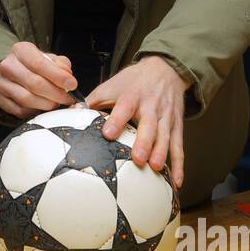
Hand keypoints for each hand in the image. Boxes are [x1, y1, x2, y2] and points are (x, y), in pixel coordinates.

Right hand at [0, 41, 76, 118]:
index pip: (39, 64)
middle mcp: (8, 66)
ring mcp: (2, 84)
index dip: (58, 76)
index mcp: (20, 50)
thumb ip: (60, 65)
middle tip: (67, 98)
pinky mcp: (1, 100)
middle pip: (34, 83)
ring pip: (27, 99)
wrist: (11, 72)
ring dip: (46, 104)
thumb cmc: (32, 65)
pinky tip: (43, 107)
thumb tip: (67, 77)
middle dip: (56, 94)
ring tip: (57, 103)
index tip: (72, 85)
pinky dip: (35, 111)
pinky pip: (20, 110)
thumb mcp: (48, 58)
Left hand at [85, 55, 187, 187]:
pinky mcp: (176, 126)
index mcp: (132, 96)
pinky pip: (179, 147)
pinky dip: (179, 165)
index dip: (117, 120)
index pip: (124, 107)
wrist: (165, 69)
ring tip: (155, 168)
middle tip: (138, 159)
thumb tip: (70, 113)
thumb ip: (93, 101)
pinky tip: (176, 181)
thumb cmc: (132, 82)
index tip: (108, 134)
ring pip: (165, 136)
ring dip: (161, 152)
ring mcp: (166, 117)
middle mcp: (151, 106)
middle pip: (149, 125)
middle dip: (144, 142)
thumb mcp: (112, 85)